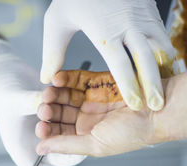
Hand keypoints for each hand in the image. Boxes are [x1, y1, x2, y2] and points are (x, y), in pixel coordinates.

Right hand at [0, 38, 85, 165]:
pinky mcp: (61, 111)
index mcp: (24, 149)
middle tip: (65, 124)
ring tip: (56, 98)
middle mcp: (41, 142)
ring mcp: (53, 127)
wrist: (6, 77)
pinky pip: (72, 114)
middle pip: (62, 154)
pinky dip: (72, 104)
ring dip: (69, 118)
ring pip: (70, 132)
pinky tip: (71, 88)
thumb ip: (28, 103)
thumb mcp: (12, 101)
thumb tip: (43, 103)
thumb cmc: (1, 95)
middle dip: (67, 142)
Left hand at [35, 70, 186, 156]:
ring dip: (54, 94)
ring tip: (48, 93)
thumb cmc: (134, 132)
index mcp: (84, 134)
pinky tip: (56, 79)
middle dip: (49, 110)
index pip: (58, 132)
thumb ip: (66, 145)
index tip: (40, 127)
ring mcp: (90, 98)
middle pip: (59, 112)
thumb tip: (40, 149)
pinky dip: (64, 78)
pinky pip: (76, 79)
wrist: (160, 110)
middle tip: (43, 108)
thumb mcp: (95, 144)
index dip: (47, 129)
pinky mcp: (96, 81)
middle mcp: (85, 116)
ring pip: (64, 95)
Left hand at [40, 0, 177, 111]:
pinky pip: (162, 36)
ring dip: (162, 68)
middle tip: (156, 106)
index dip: (129, 85)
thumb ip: (52, 52)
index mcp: (105, 30)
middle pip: (145, 58)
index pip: (120, 63)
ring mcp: (142, 17)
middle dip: (153, 83)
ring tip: (164, 90)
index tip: (136, 105)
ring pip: (160, 46)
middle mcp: (128, 24)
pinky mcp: (150, 12)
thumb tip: (47, 79)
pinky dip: (164, 53)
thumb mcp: (57, 22)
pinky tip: (163, 68)